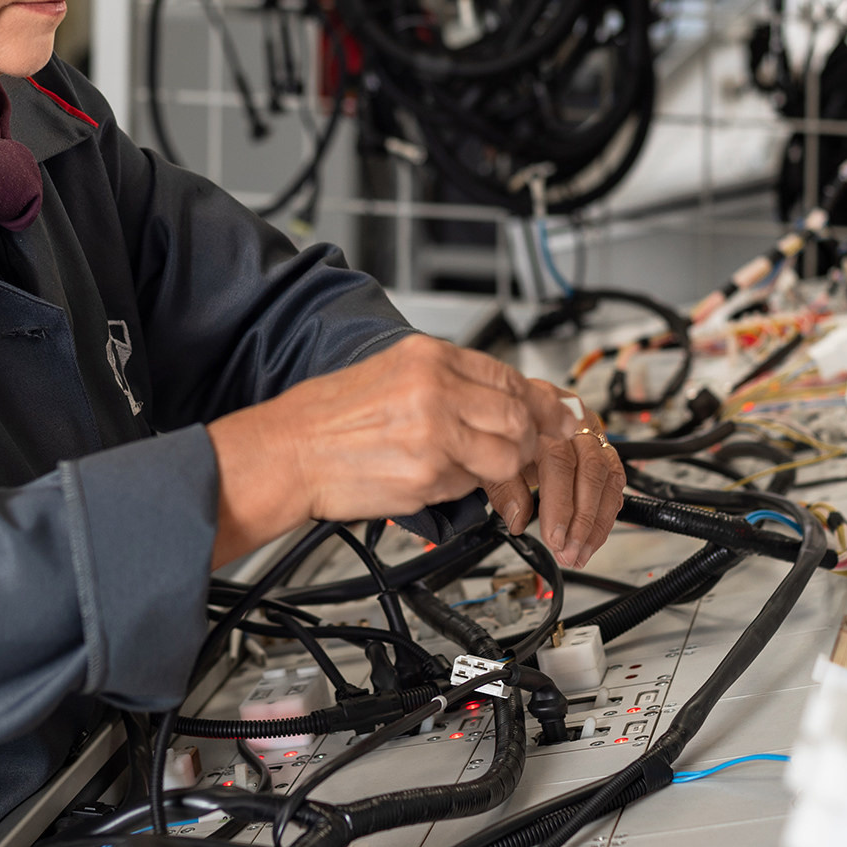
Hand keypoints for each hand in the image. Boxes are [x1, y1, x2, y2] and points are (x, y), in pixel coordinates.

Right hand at [206, 335, 540, 566]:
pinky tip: (433, 479)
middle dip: (528, 440)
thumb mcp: (391, 373)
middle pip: (518, 417)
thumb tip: (502, 397)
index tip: (559, 414)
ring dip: (501, 470)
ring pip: (505, 457)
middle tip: (520, 450)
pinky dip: (463, 488)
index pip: (507, 377)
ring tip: (471, 469)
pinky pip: (470, 487)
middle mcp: (435, 389)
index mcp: (427, 357)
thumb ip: (448, 381)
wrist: (288, 452)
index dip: (539, 402)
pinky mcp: (427, 477)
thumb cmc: (328, 416)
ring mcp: (434, 434)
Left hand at [482, 382, 624, 568]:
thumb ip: (502, 488)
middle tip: (568, 551)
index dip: (560, 504)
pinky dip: (605, 513)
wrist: (511, 415)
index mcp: (542, 416)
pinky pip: (614, 482)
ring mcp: (591, 433)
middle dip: (583, 520)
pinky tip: (591, 537)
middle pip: (591, 470)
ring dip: (597, 522)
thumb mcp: (490, 457)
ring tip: (579, 553)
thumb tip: (517, 520)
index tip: (554, 537)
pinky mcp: (602, 449)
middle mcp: (572, 420)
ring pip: (608, 478)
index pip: (559, 462)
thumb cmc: (500, 436)